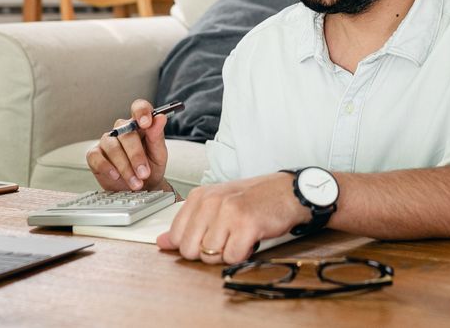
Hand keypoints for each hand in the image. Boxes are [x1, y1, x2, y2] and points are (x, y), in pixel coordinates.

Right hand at [86, 99, 169, 191]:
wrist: (143, 188)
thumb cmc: (151, 167)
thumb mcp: (159, 154)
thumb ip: (158, 136)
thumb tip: (160, 117)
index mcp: (139, 125)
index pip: (139, 108)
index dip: (141, 112)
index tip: (146, 123)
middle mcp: (122, 130)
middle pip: (126, 133)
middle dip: (136, 156)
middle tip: (144, 173)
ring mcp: (107, 141)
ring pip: (112, 147)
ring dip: (125, 167)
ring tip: (135, 182)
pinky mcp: (95, 155)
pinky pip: (96, 156)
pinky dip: (107, 167)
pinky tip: (116, 175)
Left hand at [156, 173, 309, 264]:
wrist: (287, 191)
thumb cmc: (253, 199)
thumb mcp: (216, 204)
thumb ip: (188, 223)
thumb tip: (162, 242)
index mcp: (199, 196)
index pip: (176, 235)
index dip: (192, 244)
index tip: (208, 237)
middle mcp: (210, 202)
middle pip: (190, 249)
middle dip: (208, 252)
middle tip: (226, 238)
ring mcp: (227, 213)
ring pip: (209, 256)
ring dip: (226, 253)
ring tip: (238, 236)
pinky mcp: (246, 225)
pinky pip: (231, 258)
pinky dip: (241, 254)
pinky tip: (249, 240)